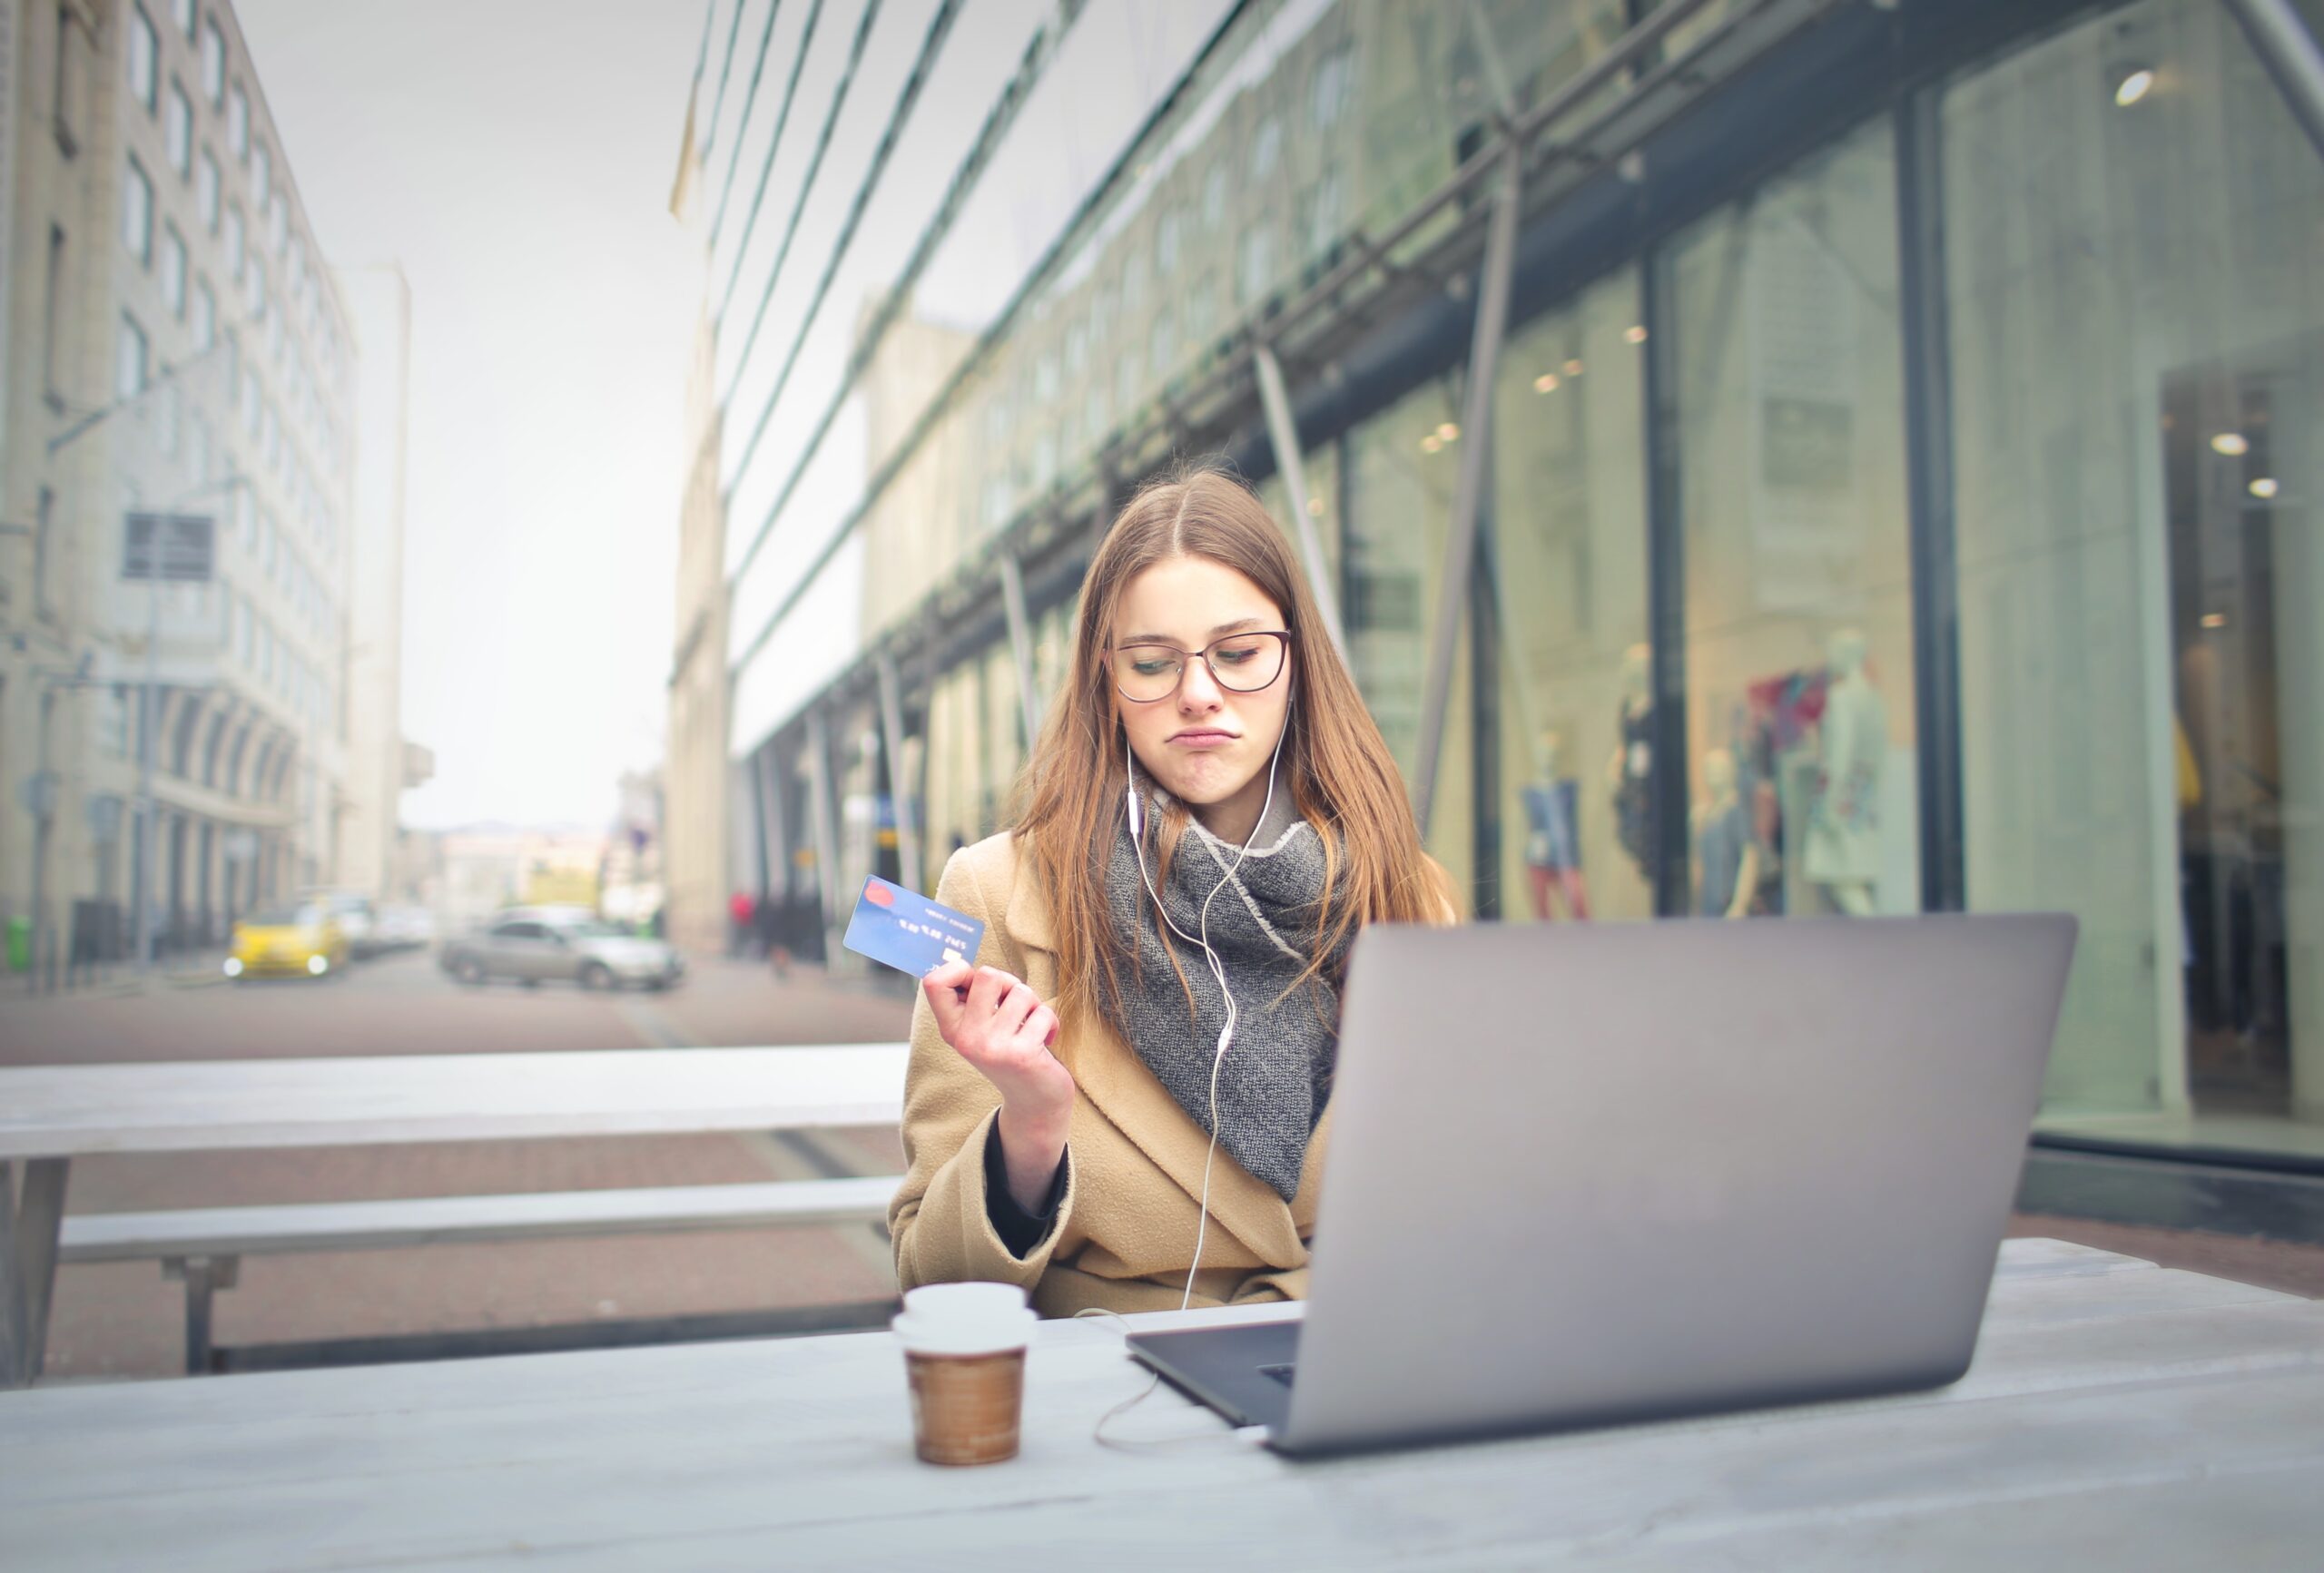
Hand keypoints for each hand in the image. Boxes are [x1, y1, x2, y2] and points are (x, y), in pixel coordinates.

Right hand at [923, 961, 1072, 1212]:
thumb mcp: (982, 1027)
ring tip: (1029, 1029)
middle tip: (1015, 1007)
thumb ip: (973, 999)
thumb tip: (958, 962)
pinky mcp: (1021, 1054)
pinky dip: (1051, 1023)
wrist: (1034, 1103)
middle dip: (1010, 983)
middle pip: (988, 974)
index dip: (959, 970)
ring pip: (1021, 992)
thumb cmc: (1011, 1051)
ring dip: (1033, 1006)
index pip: (934, 982)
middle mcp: (966, 1038)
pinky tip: (1044, 1043)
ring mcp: (992, 1047)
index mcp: (951, 1028)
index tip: (977, 984)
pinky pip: (1043, 1013)